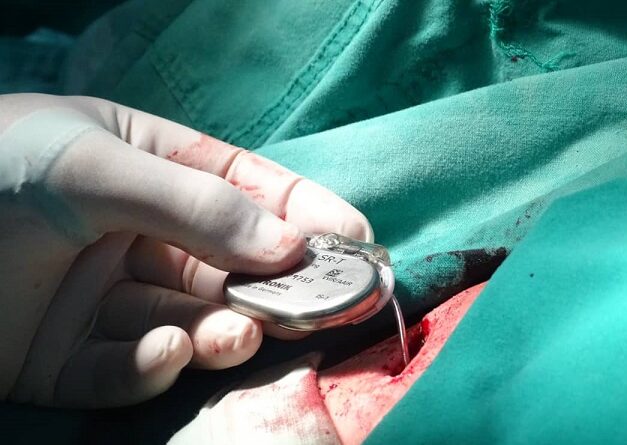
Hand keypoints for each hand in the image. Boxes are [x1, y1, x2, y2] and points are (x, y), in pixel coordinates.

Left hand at [0, 93, 371, 407]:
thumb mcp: (93, 162)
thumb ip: (195, 203)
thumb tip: (288, 245)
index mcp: (149, 168)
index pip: (246, 190)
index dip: (304, 212)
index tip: (357, 239)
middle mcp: (138, 233)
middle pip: (230, 264)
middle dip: (279, 284)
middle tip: (328, 302)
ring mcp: (108, 298)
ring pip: (190, 319)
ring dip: (223, 328)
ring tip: (242, 330)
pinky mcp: (72, 360)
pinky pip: (130, 366)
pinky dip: (154, 364)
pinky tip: (164, 350)